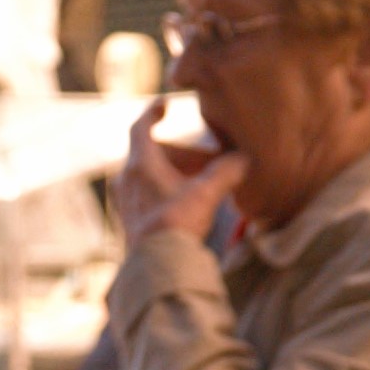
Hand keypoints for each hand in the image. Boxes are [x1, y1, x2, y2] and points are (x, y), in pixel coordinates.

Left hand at [116, 103, 247, 243]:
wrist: (157, 266)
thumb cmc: (176, 224)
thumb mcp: (206, 193)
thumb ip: (227, 171)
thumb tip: (244, 159)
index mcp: (140, 164)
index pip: (141, 127)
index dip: (153, 112)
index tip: (165, 103)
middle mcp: (126, 179)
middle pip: (155, 153)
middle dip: (184, 154)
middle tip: (210, 160)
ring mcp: (125, 200)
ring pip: (151, 175)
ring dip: (177, 173)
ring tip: (204, 182)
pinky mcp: (129, 219)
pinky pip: (148, 194)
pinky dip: (168, 189)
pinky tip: (188, 202)